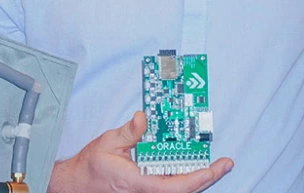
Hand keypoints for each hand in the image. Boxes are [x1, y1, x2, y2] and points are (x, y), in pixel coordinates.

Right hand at [49, 111, 232, 192]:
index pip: (173, 187)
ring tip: (217, 165)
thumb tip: (143, 118)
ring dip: (200, 179)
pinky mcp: (147, 191)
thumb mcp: (107, 143)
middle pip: (184, 191)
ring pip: (180, 191)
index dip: (197, 179)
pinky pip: (172, 188)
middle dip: (208, 178)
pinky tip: (196, 168)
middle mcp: (145, 192)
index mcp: (137, 183)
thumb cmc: (92, 167)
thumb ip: (128, 132)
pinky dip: (187, 179)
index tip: (213, 168)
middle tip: (225, 163)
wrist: (78, 185)